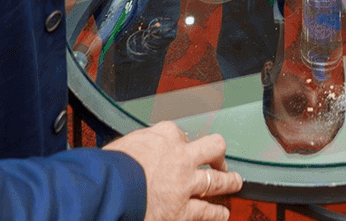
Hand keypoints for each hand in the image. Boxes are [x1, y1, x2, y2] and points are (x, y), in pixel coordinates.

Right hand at [106, 122, 242, 220]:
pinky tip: (222, 214)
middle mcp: (181, 157)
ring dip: (230, 182)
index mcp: (164, 136)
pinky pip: (206, 212)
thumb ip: (139, 145)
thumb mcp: (123, 145)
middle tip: (220, 160)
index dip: (180, 141)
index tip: (181, 145)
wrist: (110, 191)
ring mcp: (186, 184)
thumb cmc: (110, 168)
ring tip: (236, 182)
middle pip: (213, 147)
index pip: (179, 133)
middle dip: (218, 154)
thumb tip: (137, 149)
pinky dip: (216, 214)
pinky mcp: (183, 210)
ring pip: (218, 181)